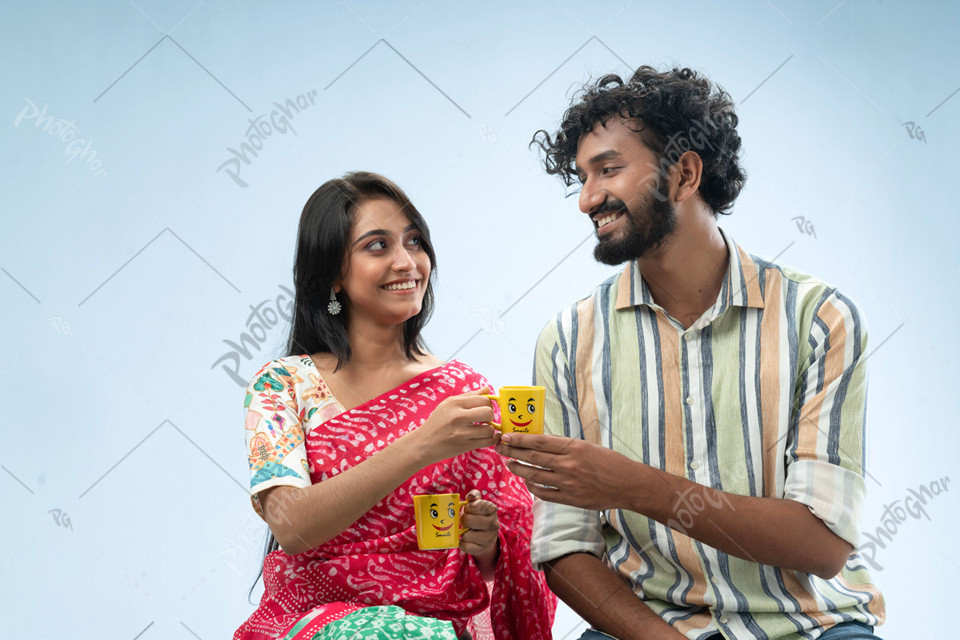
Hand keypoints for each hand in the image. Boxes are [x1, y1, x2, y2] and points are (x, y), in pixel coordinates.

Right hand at [409, 388, 499, 464]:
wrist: (422, 444)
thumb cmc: (437, 422)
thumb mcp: (448, 404)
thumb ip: (469, 396)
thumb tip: (487, 389)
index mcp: (454, 403)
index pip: (484, 399)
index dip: (488, 404)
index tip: (483, 409)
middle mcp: (458, 416)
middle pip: (488, 412)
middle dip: (490, 416)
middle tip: (483, 420)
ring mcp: (461, 432)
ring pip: (489, 429)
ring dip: (489, 430)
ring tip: (481, 430)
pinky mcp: (464, 446)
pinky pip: (487, 442)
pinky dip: (491, 440)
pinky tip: (486, 438)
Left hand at [460, 489, 499, 568]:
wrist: (487, 536)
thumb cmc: (479, 516)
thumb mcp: (477, 504)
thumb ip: (474, 496)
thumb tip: (470, 497)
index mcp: (491, 509)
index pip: (472, 506)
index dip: (467, 508)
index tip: (469, 510)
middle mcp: (493, 523)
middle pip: (467, 521)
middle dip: (463, 520)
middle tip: (465, 521)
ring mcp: (489, 538)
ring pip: (466, 535)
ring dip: (463, 533)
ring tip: (467, 531)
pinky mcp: (482, 549)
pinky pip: (466, 546)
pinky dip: (462, 544)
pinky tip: (464, 540)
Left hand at [496, 433, 651, 510]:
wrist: (627, 484)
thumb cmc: (609, 462)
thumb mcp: (587, 446)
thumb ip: (564, 446)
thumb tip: (540, 442)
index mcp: (573, 447)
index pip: (538, 442)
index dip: (519, 439)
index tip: (505, 436)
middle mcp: (568, 465)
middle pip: (532, 458)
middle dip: (512, 452)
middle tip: (499, 448)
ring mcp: (568, 483)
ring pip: (534, 476)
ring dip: (518, 469)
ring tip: (510, 464)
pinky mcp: (570, 499)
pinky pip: (544, 494)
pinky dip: (532, 487)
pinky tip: (527, 482)